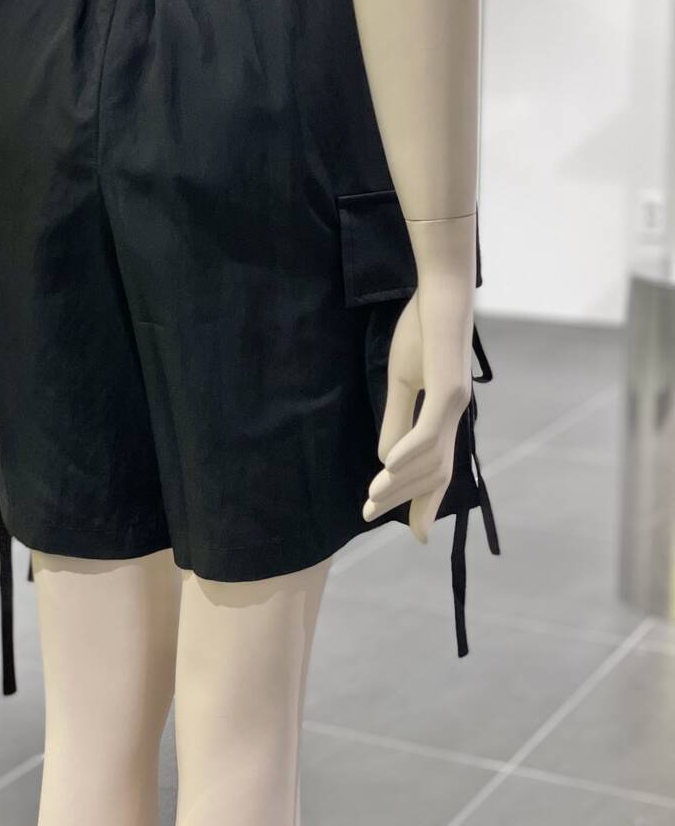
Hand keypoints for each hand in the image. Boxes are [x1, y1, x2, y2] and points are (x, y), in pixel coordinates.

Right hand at [362, 217, 474, 542]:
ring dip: (400, 483)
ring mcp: (454, 404)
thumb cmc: (422, 328)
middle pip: (435, 473)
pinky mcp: (448, 389)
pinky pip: (427, 432)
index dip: (427, 503)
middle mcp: (455, 415)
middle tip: (370, 515)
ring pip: (430, 460)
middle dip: (404, 500)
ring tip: (372, 496)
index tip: (415, 535)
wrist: (441, 291)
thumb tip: (387, 461)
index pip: (439, 469)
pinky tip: (387, 467)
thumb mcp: (403, 379)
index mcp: (446, 414)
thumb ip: (396, 419)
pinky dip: (408, 454)